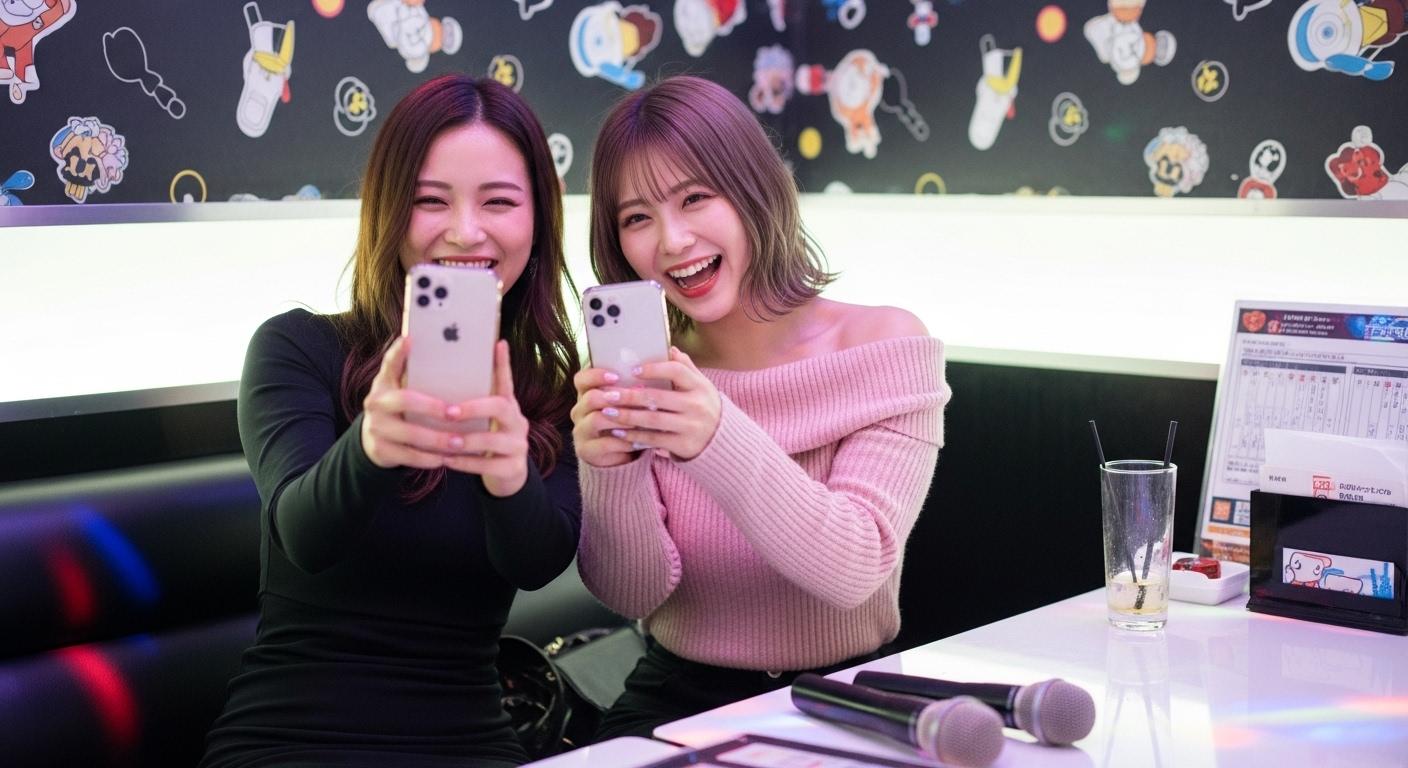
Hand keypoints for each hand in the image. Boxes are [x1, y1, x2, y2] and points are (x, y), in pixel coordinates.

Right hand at [361, 336, 473, 469]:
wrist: (374, 440)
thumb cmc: (401, 408)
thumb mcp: (403, 389)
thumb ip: (418, 377)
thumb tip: (457, 357)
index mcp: (384, 382)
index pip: (390, 363)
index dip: (398, 352)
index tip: (410, 339)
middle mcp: (376, 401)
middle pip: (405, 401)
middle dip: (432, 407)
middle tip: (455, 413)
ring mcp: (375, 426)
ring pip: (410, 433)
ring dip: (437, 439)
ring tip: (459, 442)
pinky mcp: (380, 449)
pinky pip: (408, 455)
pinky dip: (428, 458)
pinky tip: (445, 458)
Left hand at [443, 340, 530, 496]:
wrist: (507, 474)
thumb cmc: (486, 440)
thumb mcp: (483, 420)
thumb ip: (472, 403)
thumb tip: (441, 378)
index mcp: (509, 406)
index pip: (506, 381)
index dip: (503, 363)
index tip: (498, 344)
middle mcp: (518, 422)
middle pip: (502, 408)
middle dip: (474, 409)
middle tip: (449, 412)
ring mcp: (519, 445)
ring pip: (494, 440)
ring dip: (467, 440)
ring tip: (447, 441)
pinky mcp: (514, 467)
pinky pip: (490, 465)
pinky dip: (466, 463)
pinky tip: (448, 460)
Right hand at [571, 367, 636, 467]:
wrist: (618, 455)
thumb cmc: (624, 423)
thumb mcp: (625, 405)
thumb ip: (629, 392)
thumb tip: (645, 384)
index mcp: (585, 395)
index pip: (581, 379)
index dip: (596, 375)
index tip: (616, 376)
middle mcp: (579, 411)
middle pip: (590, 398)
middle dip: (616, 397)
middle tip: (637, 398)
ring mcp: (580, 431)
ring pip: (596, 419)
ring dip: (622, 418)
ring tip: (642, 419)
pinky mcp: (584, 450)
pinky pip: (604, 443)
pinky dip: (624, 441)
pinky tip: (640, 441)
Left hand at [581, 347, 721, 461]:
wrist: (722, 442)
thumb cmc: (704, 407)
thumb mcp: (702, 386)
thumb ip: (686, 368)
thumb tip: (670, 349)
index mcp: (700, 387)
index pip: (677, 371)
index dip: (654, 369)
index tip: (633, 370)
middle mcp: (697, 406)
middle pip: (658, 398)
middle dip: (629, 396)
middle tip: (608, 395)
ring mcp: (691, 427)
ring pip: (653, 420)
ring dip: (627, 416)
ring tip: (608, 413)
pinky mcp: (684, 445)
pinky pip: (655, 440)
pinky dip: (635, 436)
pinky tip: (619, 433)